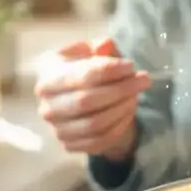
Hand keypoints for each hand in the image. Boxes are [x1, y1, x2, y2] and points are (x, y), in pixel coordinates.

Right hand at [34, 37, 151, 159]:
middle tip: (144, 80)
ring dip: (122, 109)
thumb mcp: (96, 54)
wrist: (87, 104)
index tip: (131, 66)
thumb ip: (101, 48)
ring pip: (94, 123)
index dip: (109, 70)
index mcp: (48, 74)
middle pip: (86, 101)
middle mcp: (46, 103)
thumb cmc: (90, 72)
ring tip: (136, 96)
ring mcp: (56, 127)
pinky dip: (118, 127)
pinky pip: (98, 141)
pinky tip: (129, 113)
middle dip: (121, 90)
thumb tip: (105, 44)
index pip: (80, 75)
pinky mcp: (69, 145)